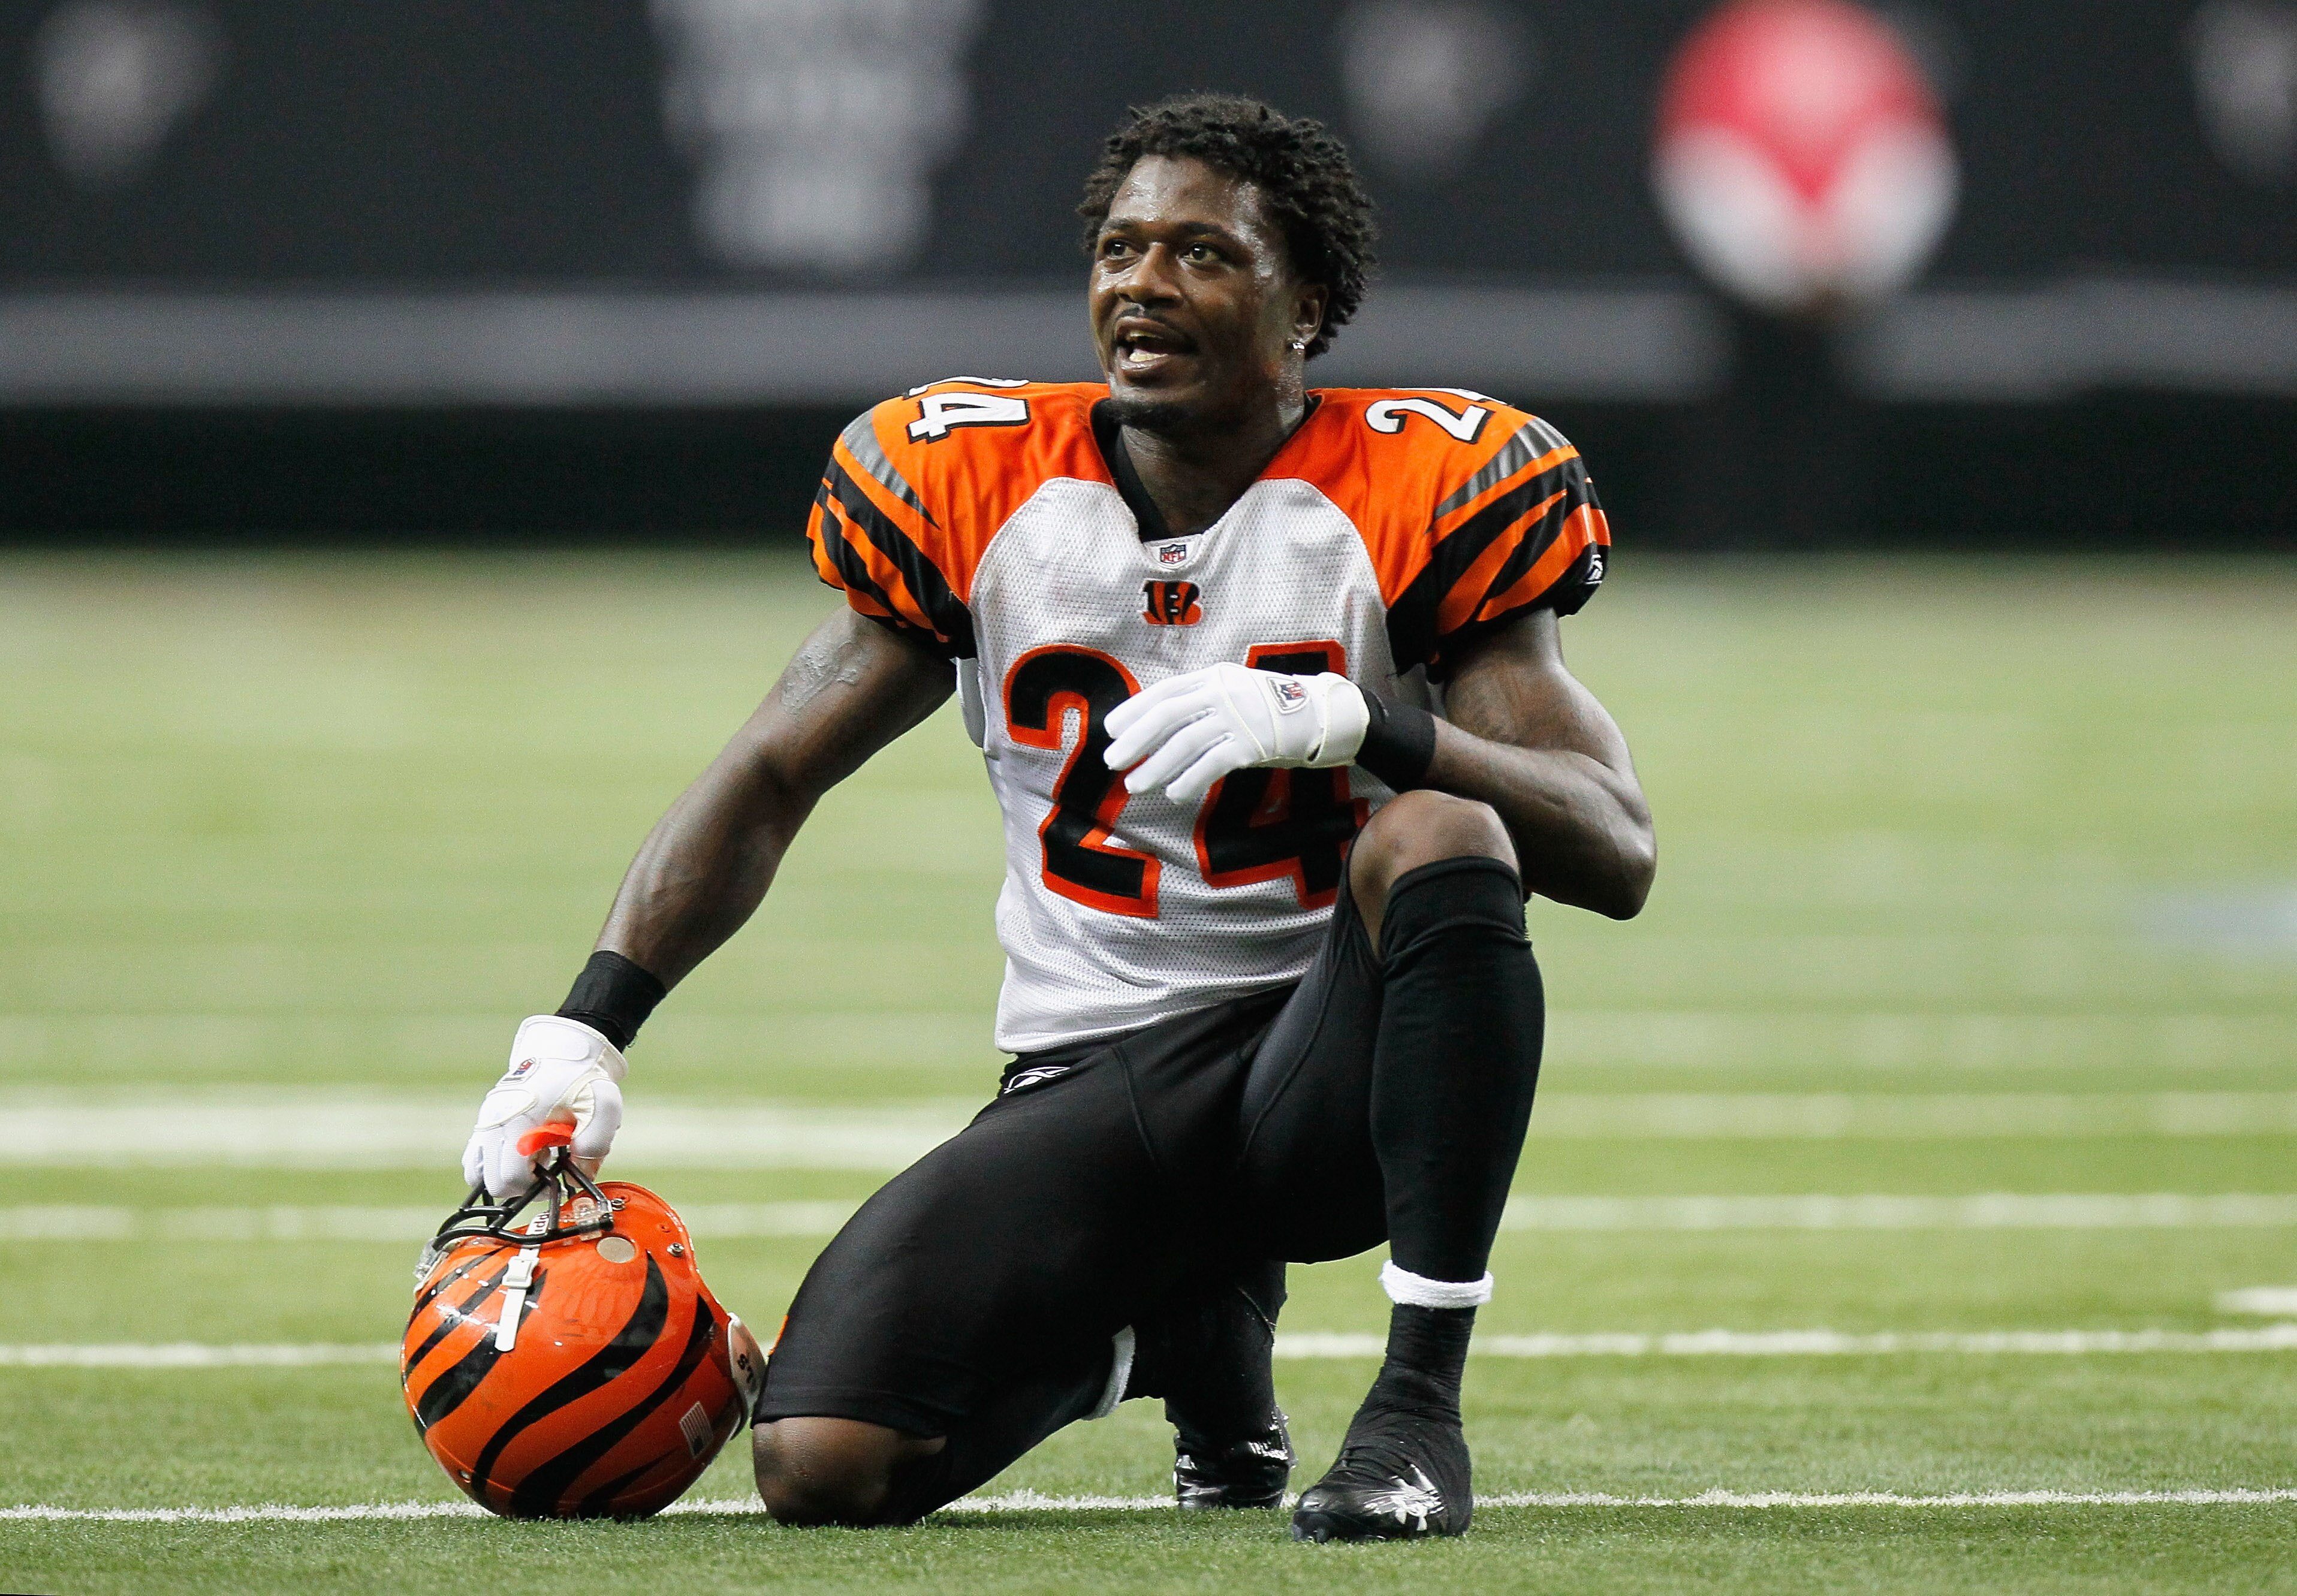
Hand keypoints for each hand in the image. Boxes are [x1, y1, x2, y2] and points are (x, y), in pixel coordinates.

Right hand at [461, 1016, 626, 1199]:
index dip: (535, 1187)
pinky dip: (496, 1164)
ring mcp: (485, 1123)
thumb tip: (577, 1177)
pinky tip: (524, 1150)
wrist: (562, 1051)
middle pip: (493, 1183)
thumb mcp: (602, 1107)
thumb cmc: (582, 1079)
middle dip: (522, 1183)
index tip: (554, 1174)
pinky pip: (476, 1158)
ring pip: (477, 1173)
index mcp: (517, 1122)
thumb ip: (594, 1144)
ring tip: (534, 1157)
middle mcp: (493, 1124)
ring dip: (506, 1174)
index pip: (510, 1180)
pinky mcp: (484, 1122)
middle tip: (547, 1165)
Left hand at [1103, 663, 1370, 804]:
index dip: (1133, 710)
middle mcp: (1222, 693)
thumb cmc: (1271, 706)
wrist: (1321, 714)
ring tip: (1135, 785)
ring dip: (1156, 766)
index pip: (1164, 691)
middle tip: (1112, 761)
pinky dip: (1190, 780)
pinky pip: (1213, 764)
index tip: (1110, 730)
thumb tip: (1159, 724)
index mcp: (1213, 676)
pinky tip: (1175, 794)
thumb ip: (1201, 701)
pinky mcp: (1253, 744)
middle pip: (1168, 715)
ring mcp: (1238, 718)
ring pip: (1185, 743)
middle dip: (1135, 740)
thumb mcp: (1233, 690)